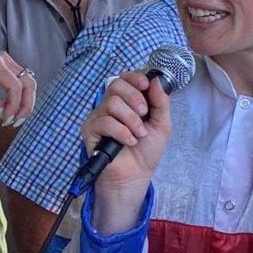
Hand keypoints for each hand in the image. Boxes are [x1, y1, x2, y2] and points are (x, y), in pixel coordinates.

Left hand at [0, 44, 35, 122]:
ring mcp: (6, 61)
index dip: (14, 105)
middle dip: (26, 104)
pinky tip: (11, 108)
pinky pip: (19, 82)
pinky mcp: (5, 67)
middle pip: (28, 82)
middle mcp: (4, 59)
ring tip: (15, 117)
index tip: (6, 119)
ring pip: (27, 82)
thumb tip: (4, 115)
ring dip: (25, 100)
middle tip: (17, 121)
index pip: (15, 86)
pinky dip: (19, 96)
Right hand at [81, 71, 170, 187]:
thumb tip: (157, 80)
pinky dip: (121, 132)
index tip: (145, 86)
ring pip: (112, 103)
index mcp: (127, 100)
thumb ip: (161, 102)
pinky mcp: (90, 129)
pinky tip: (128, 141)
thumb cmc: (146, 150)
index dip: (135, 77)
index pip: (125, 77)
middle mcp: (110, 105)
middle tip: (144, 115)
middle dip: (134, 97)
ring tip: (138, 134)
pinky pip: (105, 122)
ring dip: (130, 119)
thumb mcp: (162, 124)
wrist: (135, 175)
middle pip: (116, 85)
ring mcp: (99, 116)